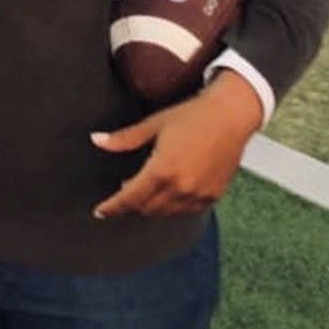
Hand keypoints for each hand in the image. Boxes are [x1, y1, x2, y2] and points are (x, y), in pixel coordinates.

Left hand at [91, 69, 263, 219]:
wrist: (232, 116)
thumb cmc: (193, 116)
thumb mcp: (154, 124)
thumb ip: (124, 139)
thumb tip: (96, 140)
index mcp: (161, 171)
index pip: (129, 198)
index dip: (112, 207)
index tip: (100, 212)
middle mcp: (179, 188)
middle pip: (145, 209)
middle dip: (130, 204)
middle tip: (125, 189)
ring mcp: (198, 194)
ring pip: (165, 212)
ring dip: (151, 206)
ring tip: (147, 188)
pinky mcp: (212, 195)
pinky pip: (186, 210)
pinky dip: (173, 205)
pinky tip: (170, 191)